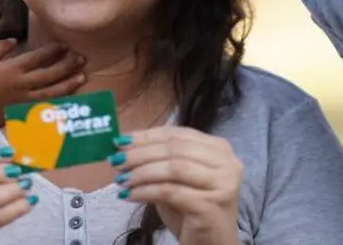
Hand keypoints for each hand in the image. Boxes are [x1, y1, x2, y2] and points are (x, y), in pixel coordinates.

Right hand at [0, 39, 85, 130]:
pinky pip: (47, 105)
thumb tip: (16, 41)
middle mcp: (22, 85)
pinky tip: (70, 95)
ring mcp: (25, 100)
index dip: (53, 51)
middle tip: (81, 57)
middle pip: (50, 74)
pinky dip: (60, 100)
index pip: (37, 58)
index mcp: (12, 70)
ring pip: (52, 91)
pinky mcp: (25, 112)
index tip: (64, 45)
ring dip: (69, 83)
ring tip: (83, 76)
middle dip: (67, 65)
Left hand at [110, 127, 242, 244]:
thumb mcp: (174, 176)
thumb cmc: (191, 208)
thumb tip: (123, 143)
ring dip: (141, 172)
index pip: (176, 134)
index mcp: (218, 147)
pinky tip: (130, 195)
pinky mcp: (211, 206)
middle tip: (116, 159)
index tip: (120, 140)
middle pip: (174, 149)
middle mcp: (226, 162)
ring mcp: (222, 184)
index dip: (146, 136)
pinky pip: (171, 192)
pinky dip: (146, 191)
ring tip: (121, 179)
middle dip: (140, 153)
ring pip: (173, 168)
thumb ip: (157, 156)